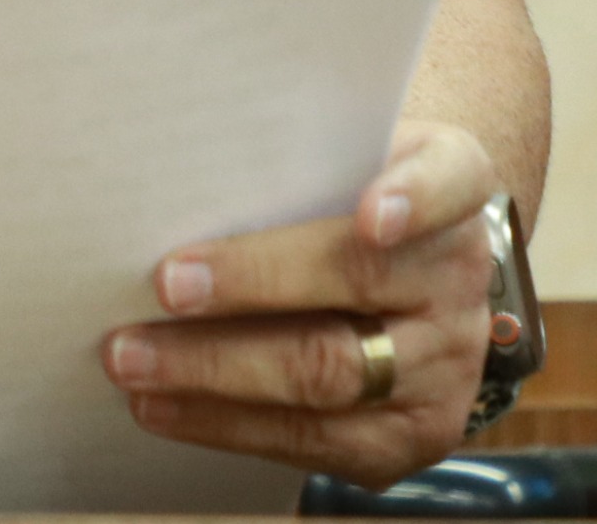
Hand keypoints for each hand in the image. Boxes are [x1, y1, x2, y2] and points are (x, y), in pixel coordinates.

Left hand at [103, 120, 500, 489]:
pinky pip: (317, 443)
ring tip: (134, 360)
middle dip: (251, 286)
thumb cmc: (342, 193)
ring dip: (218, 372)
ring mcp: (448, 367)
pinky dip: (227, 424)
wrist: (404, 274)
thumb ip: (285, 158)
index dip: (413, 198)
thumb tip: (170, 175)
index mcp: (456, 186)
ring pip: (331, 377)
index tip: (370, 216)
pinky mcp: (415, 437)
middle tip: (162, 286)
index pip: (449, 181)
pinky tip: (164, 406)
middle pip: (359, 283)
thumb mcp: (339, 153)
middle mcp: (461, 278)